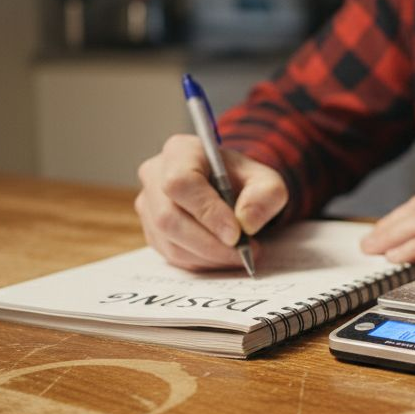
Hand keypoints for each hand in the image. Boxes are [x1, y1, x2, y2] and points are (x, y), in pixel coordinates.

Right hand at [134, 134, 287, 270]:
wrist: (228, 188)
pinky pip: (172, 255)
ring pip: (170, 242)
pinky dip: (202, 262)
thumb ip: (266, 195)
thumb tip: (247, 223)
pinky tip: (223, 257)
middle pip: (169, 218)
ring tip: (239, 255)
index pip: (181, 183)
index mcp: (180, 151)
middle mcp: (154, 175)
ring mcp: (148, 205)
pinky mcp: (152, 231)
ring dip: (209, 257)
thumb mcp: (266, 180)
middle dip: (210, 244)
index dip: (207, 211)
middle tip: (243, 253)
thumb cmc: (242, 180)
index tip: (236, 234)